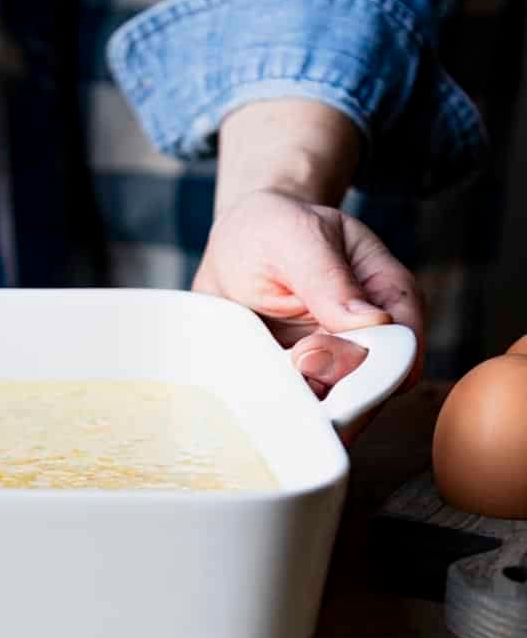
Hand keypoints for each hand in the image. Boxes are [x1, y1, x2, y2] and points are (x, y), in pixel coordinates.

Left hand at [195, 189, 426, 399]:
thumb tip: (374, 323)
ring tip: (272, 366)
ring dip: (307, 399)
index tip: (316, 352)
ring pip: (341, 405)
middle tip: (294, 358)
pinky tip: (258, 382)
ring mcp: (336, 361)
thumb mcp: (296, 238)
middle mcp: (369, 334)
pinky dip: (283, 403)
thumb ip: (329, 278)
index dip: (373, 361)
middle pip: (376, 383)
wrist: (232, 246)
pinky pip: (304, 408)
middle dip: (335, 381)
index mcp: (386, 291)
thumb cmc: (271, 229)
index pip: (405, 339)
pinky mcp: (303, 379)